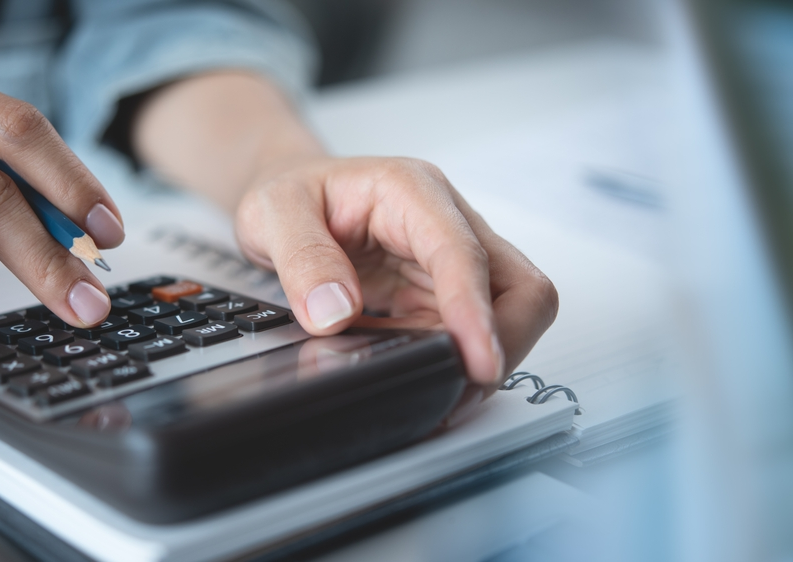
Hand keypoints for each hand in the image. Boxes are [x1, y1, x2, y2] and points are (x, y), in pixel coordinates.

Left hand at [235, 156, 557, 384]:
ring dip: (477, 359)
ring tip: (429, 392)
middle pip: (520, 289)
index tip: (479, 362)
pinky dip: (449, 362)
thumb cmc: (292, 193)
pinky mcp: (439, 295)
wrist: (290, 195)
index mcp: (412, 192)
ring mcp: (449, 262)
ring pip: (506, 317)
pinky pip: (465, 336)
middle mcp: (446, 224)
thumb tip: (336, 313)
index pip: (464, 255)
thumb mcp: (272, 212)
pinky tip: (413, 374)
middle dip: (503, 343)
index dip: (475, 313)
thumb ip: (302, 259)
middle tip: (459, 392)